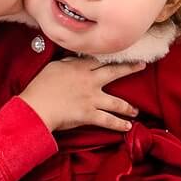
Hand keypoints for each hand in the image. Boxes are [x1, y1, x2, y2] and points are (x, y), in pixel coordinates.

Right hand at [18, 57, 140, 133]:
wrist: (38, 106)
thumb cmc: (41, 86)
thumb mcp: (54, 67)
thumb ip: (68, 63)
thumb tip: (75, 60)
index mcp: (80, 67)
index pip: (101, 59)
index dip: (112, 56)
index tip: (122, 54)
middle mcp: (90, 81)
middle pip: (114, 72)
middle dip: (130, 68)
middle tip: (142, 66)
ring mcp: (92, 98)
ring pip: (116, 102)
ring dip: (128, 107)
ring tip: (135, 110)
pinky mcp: (89, 114)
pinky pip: (108, 120)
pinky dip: (119, 124)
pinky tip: (128, 126)